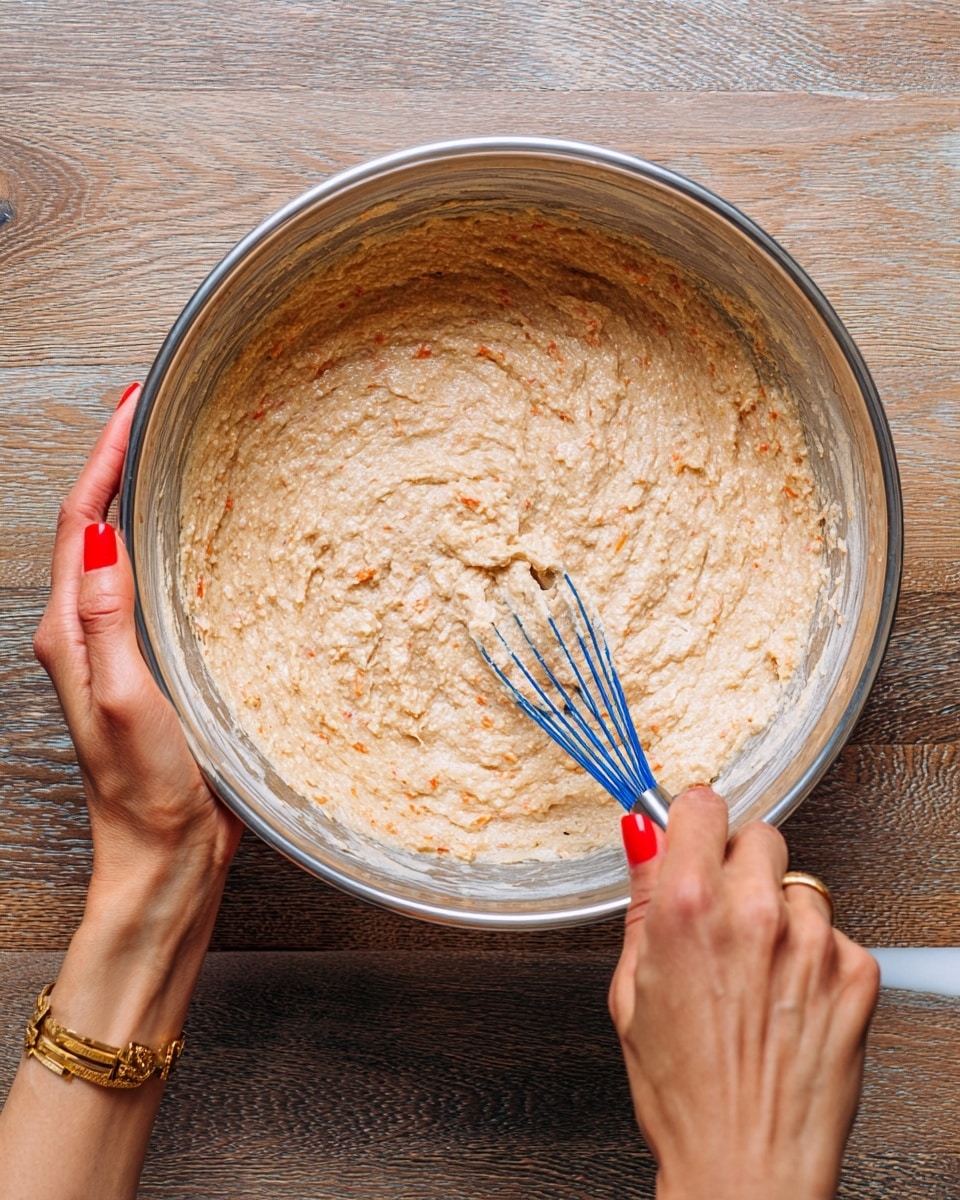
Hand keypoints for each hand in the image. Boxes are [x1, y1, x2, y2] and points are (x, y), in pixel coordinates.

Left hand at [1, 384, 244, 1199]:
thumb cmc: (148, 793)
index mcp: (72, 634)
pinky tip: (204, 537)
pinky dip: (170, 543)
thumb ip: (109, 625)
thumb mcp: (127, 706)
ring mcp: (119, 649)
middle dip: (118, 461)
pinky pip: (154, 584)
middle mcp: (87, 633)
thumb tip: (104, 540)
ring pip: (125, 552)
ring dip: (142, 497)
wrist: (166, 860)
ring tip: (177, 455)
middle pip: (95, 525)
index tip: (134, 404)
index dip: (104, 459)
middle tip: (156, 411)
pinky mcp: (152, 666)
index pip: (83, 523)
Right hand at [609, 787, 879, 1199]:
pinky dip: (813, 955)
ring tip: (757, 972)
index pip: (703, 806)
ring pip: (797, 884)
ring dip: (778, 911)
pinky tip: (788, 999)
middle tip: (723, 917)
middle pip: (757, 835)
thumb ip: (643, 901)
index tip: (693, 837)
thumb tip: (643, 839)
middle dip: (737, 865)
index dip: (694, 822)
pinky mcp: (856, 972)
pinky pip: (833, 931)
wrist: (747, 1169)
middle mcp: (754, 914)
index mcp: (689, 910)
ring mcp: (812, 942)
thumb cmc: (683, 1094)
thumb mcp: (632, 991)